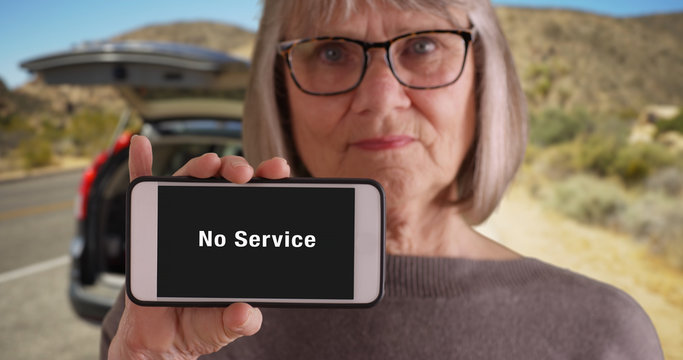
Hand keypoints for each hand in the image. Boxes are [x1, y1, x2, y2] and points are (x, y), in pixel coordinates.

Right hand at [110, 135, 288, 358]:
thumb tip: (244, 314)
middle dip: (238, 168)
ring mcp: (179, 220)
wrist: (163, 339)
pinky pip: (144, 190)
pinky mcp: (149, 227)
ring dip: (201, 165)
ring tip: (210, 164)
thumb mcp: (227, 324)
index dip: (268, 181)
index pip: (256, 200)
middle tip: (246, 174)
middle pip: (226, 183)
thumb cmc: (200, 322)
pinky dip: (141, 165)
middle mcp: (210, 221)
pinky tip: (141, 145)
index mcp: (236, 236)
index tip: (279, 170)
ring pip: (191, 181)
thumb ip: (241, 320)